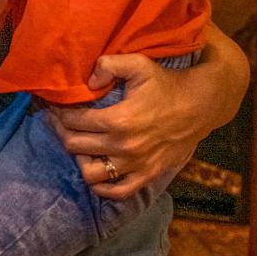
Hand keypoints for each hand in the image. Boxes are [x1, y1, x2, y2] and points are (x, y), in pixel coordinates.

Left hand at [47, 52, 210, 199]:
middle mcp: (123, 146)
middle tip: (60, 122)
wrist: (201, 105)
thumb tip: (88, 80)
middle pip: (75, 146)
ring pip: (89, 173)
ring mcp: (135, 164)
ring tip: (80, 145)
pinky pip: (117, 190)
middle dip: (63, 132)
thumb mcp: (139, 64)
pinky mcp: (148, 174)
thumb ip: (109, 65)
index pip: (73, 121)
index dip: (59, 113)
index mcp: (118, 119)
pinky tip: (96, 170)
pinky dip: (102, 185)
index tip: (55, 107)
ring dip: (79, 159)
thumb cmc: (167, 84)